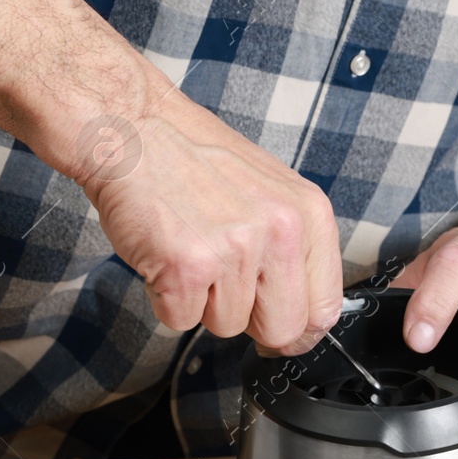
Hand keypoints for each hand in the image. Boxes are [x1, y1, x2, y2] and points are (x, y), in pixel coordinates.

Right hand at [80, 103, 343, 352]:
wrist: (133, 128)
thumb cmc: (193, 159)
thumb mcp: (269, 191)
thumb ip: (291, 249)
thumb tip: (297, 316)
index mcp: (309, 214)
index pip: (324, 308)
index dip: (297, 330)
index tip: (274, 325)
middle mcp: (281, 232)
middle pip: (282, 330)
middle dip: (249, 321)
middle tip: (222, 283)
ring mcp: (235, 250)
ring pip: (227, 326)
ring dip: (201, 302)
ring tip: (188, 249)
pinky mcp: (189, 266)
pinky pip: (181, 320)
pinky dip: (165, 298)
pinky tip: (164, 254)